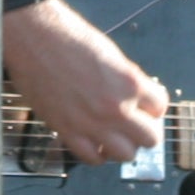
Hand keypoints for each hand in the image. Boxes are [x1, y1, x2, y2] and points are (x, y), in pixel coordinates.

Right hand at [1, 0, 167, 163]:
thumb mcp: (110, 53)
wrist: (33, 35)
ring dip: (123, 145)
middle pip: (151, 138)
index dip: (153, 106)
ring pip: (125, 155)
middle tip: (134, 122)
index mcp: (130, 83)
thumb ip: (127, 80)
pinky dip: (96, 153)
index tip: (146, 106)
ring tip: (114, 134)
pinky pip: (92, 158)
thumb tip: (136, 97)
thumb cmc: (67, 36)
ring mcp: (91, 123)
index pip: (161, 107)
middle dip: (144, 129)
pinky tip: (93, 141)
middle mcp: (115, 107)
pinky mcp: (66, 130)